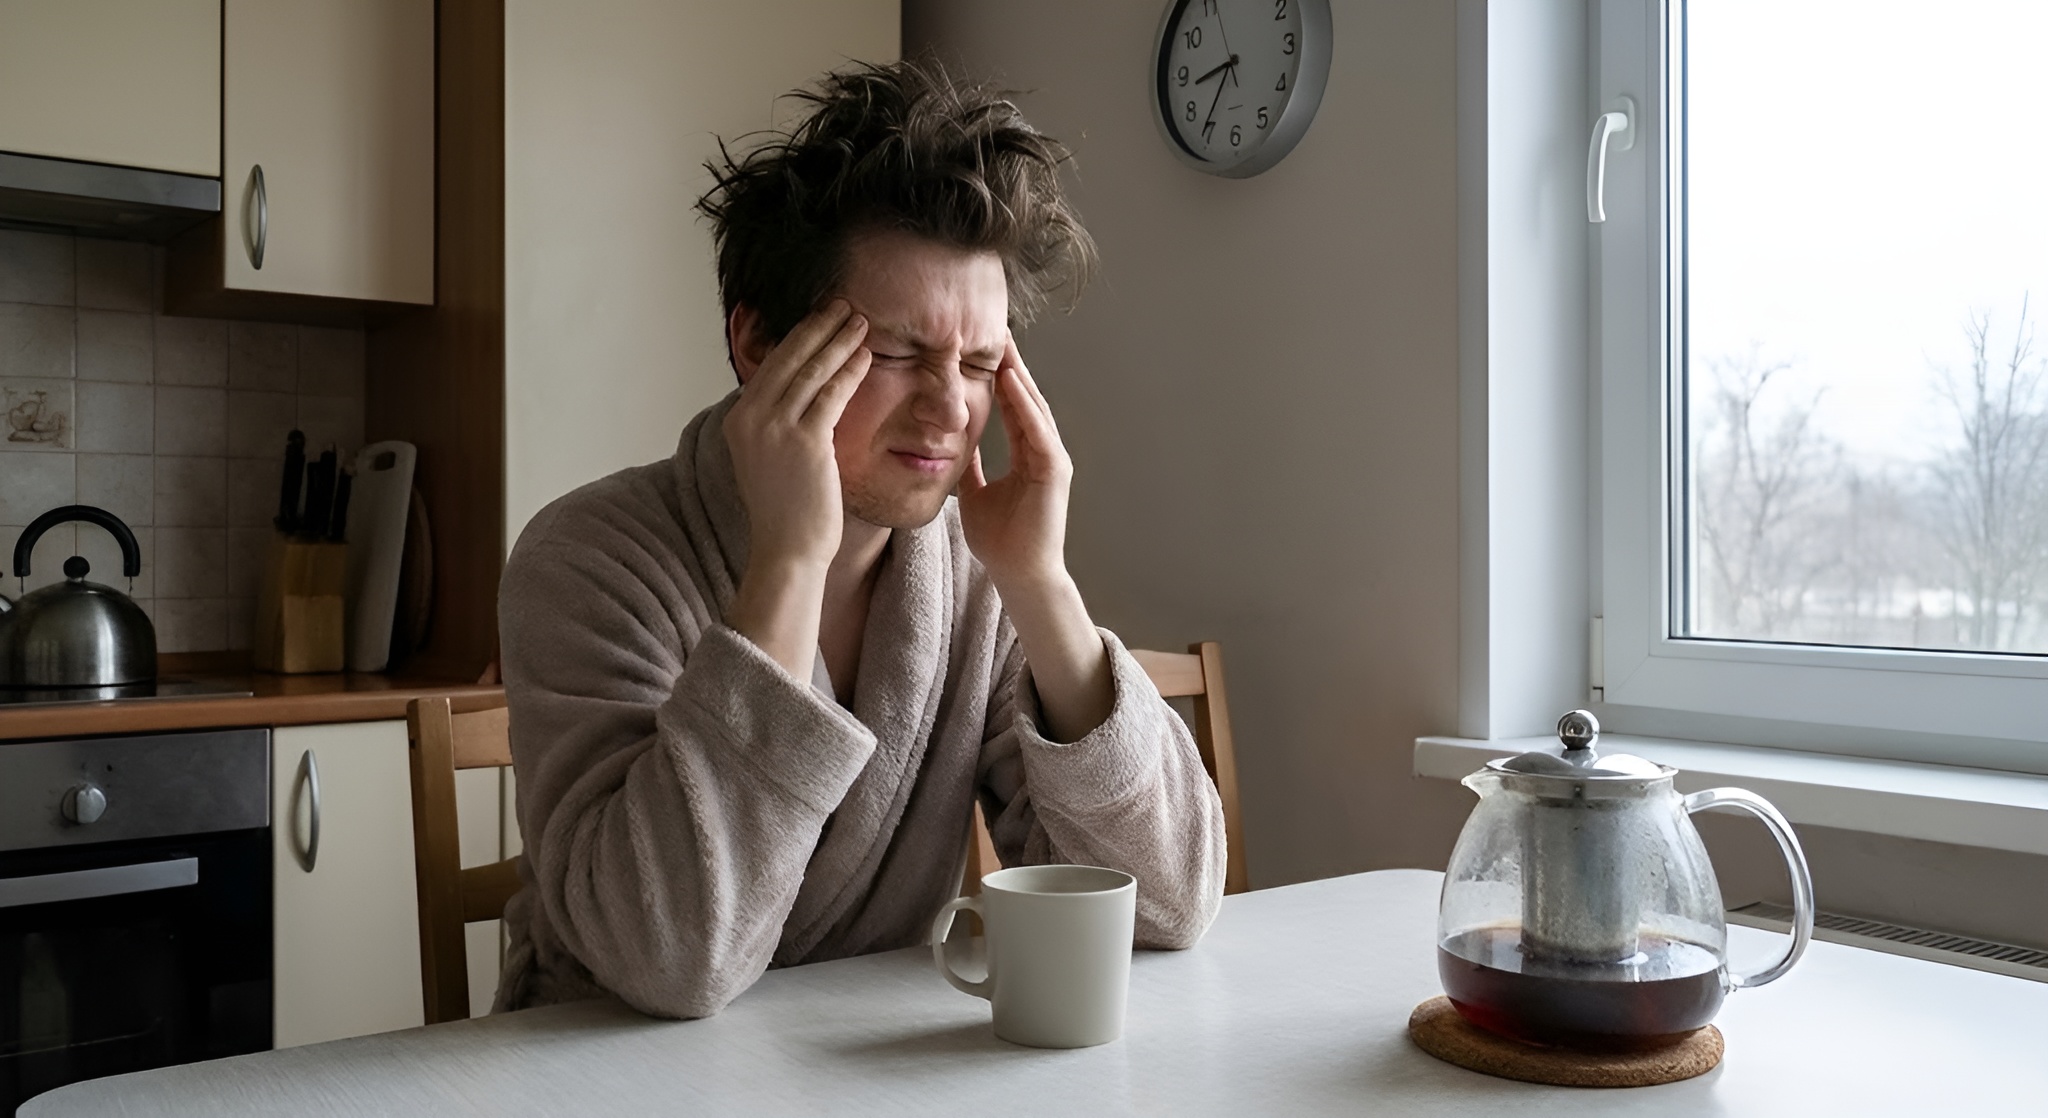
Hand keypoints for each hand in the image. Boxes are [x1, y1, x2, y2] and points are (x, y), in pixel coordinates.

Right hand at [722, 301, 871, 572]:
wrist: (787, 551)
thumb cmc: (786, 512)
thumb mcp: (769, 459)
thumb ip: (776, 426)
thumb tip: (799, 396)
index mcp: (738, 420)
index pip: (771, 367)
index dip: (797, 338)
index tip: (819, 318)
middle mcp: (750, 419)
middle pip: (788, 359)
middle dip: (818, 327)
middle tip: (842, 305)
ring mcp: (775, 429)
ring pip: (812, 370)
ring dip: (839, 340)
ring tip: (860, 321)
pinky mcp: (804, 441)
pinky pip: (832, 394)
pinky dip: (850, 370)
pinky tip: (865, 355)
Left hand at [959, 337, 1072, 594]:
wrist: (1017, 573)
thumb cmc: (999, 540)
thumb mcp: (973, 493)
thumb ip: (969, 467)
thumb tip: (952, 447)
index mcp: (1026, 454)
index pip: (1012, 405)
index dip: (998, 376)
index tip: (982, 347)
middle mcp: (1043, 450)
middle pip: (1026, 398)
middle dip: (1011, 364)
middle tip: (996, 328)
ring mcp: (1052, 458)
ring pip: (1034, 407)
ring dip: (1018, 374)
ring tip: (1003, 343)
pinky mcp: (1054, 470)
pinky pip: (1037, 429)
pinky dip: (1024, 404)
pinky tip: (1010, 380)